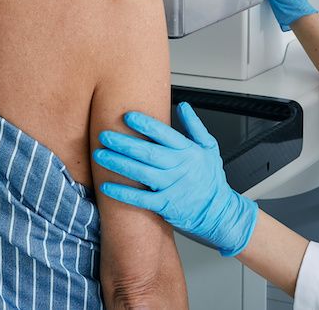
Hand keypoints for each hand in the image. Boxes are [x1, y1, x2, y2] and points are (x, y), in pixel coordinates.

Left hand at [94, 103, 258, 256]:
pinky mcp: (165, 205)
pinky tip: (107, 186)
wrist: (219, 212)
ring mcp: (172, 187)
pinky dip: (123, 193)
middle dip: (123, 143)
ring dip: (118, 164)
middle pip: (148, 152)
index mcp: (189, 151)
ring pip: (141, 173)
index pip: (164, 134)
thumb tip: (184, 106)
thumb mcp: (210, 148)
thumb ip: (195, 126)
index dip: (145, 125)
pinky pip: (141, 199)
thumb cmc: (211, 179)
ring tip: (100, 155)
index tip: (127, 116)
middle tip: (104, 135)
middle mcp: (179, 168)